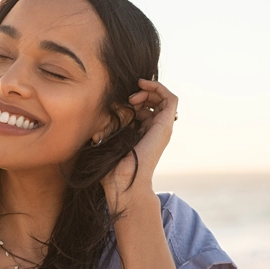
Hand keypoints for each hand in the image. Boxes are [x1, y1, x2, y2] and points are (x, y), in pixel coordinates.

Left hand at [101, 79, 177, 208]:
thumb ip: (106, 128)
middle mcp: (154, 130)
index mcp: (142, 133)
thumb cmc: (112, 167)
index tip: (119, 103)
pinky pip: (171, 99)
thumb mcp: (106, 140)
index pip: (143, 109)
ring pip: (163, 98)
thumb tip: (98, 121)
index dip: (132, 100)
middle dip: (141, 94)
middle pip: (154, 102)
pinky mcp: (165, 125)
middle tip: (128, 99)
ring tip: (133, 97)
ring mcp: (162, 127)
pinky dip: (159, 88)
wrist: (123, 182)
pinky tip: (143, 86)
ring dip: (149, 91)